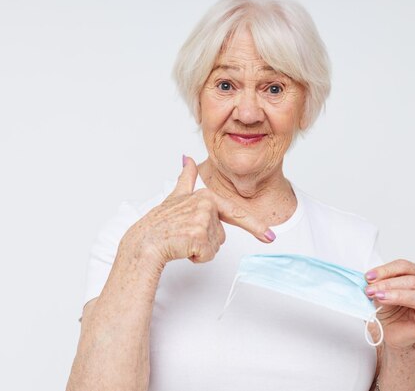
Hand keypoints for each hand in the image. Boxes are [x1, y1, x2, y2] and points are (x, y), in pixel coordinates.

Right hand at [119, 156, 274, 264]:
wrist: (143, 243)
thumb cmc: (158, 224)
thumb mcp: (174, 197)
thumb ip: (185, 178)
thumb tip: (186, 158)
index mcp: (205, 196)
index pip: (234, 213)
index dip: (256, 226)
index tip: (271, 236)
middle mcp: (206, 205)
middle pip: (221, 234)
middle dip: (206, 240)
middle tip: (184, 235)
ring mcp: (203, 221)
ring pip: (216, 246)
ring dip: (200, 249)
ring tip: (181, 240)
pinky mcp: (199, 237)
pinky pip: (208, 255)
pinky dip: (196, 257)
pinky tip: (181, 248)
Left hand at [364, 259, 414, 349]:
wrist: (388, 333)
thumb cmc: (388, 311)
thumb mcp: (379, 293)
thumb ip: (377, 285)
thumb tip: (369, 279)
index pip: (404, 266)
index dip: (385, 270)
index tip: (368, 277)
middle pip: (412, 280)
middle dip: (388, 284)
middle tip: (370, 290)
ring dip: (397, 295)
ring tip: (380, 298)